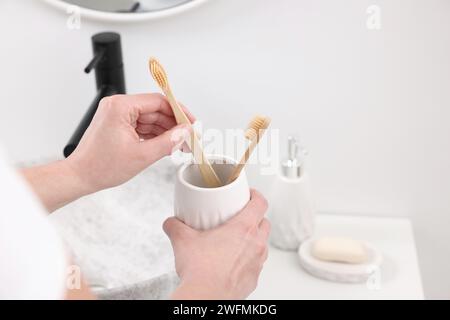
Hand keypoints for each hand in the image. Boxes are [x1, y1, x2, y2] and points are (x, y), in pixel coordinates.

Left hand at [66, 93, 193, 193]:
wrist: (80, 177)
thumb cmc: (101, 166)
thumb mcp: (142, 155)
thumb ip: (168, 141)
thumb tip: (185, 132)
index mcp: (121, 107)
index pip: (158, 101)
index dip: (179, 112)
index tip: (191, 122)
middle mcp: (118, 106)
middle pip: (155, 110)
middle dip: (174, 125)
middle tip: (188, 137)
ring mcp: (117, 115)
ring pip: (150, 119)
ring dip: (165, 131)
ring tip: (179, 145)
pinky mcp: (117, 125)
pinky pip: (142, 126)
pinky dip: (154, 135)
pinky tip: (166, 145)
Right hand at [164, 189, 269, 299]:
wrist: (206, 297)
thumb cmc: (201, 271)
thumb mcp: (183, 241)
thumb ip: (175, 226)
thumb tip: (171, 223)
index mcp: (244, 228)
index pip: (260, 203)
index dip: (256, 195)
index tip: (249, 194)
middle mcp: (256, 244)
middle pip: (264, 223)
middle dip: (255, 217)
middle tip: (240, 217)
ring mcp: (257, 263)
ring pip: (262, 244)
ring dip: (253, 239)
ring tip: (236, 240)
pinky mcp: (254, 278)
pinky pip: (256, 263)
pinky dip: (248, 259)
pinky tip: (232, 261)